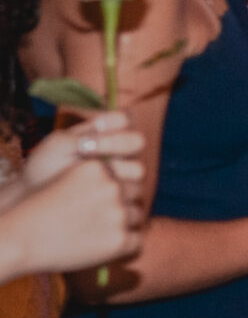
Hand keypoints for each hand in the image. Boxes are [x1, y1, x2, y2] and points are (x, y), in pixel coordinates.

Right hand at [0, 156, 144, 276]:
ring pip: (137, 216)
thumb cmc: (38, 211)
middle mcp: (111, 187)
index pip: (126, 174)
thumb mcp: (65, 181)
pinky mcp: (120, 239)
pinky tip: (102, 247)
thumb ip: (95, 179)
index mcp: (97, 168)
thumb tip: (124, 182)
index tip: (101, 200)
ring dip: (124, 224)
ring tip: (97, 233)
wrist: (18, 238)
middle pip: (136, 193)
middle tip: (101, 219)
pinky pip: (136, 241)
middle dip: (123, 204)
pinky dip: (124, 246)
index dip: (116, 188)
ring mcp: (117, 213)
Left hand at [19, 113, 144, 196]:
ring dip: (116, 170)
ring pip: (138, 170)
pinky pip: (135, 197)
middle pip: (137, 141)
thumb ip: (79, 134)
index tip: (95, 126)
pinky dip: (117, 193)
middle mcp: (124, 153)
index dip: (116, 120)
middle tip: (86, 149)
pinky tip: (94, 195)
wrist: (39, 194)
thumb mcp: (57, 144)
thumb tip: (99, 126)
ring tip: (86, 176)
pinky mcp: (127, 199)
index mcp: (110, 133)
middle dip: (116, 143)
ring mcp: (128, 176)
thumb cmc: (47, 165)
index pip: (126, 119)